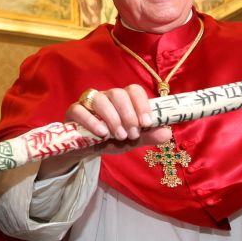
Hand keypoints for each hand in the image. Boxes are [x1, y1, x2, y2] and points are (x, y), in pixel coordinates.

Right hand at [39, 85, 171, 178]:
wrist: (86, 150)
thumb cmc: (111, 140)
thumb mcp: (132, 141)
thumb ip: (148, 136)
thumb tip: (167, 133)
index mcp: (123, 100)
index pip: (134, 90)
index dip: (142, 105)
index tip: (147, 123)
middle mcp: (107, 97)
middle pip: (118, 93)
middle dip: (128, 115)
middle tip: (132, 134)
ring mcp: (89, 102)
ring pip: (101, 99)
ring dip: (113, 118)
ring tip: (119, 136)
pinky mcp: (74, 111)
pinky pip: (81, 109)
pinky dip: (92, 121)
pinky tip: (101, 133)